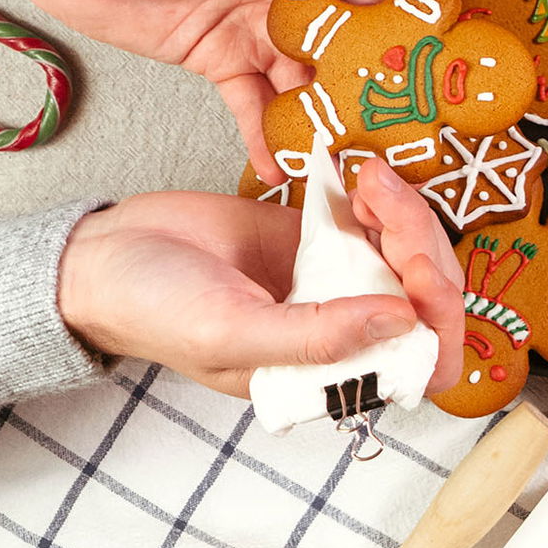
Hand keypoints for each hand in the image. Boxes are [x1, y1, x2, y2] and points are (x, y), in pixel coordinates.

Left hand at [0, 0, 417, 176]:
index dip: (400, 31)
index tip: (433, 71)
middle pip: (340, 48)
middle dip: (368, 89)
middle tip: (397, 134)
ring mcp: (250, 32)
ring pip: (301, 84)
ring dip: (323, 120)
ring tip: (349, 160)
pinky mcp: (214, 63)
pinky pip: (252, 106)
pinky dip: (270, 136)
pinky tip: (288, 166)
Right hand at [57, 165, 463, 397]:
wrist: (104, 255)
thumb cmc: (152, 311)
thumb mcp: (231, 334)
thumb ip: (315, 337)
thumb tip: (402, 321)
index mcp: (328, 373)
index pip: (422, 364)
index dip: (442, 324)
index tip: (420, 275)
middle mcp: (345, 328)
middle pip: (429, 297)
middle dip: (424, 249)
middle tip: (386, 209)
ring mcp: (338, 278)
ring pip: (413, 251)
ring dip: (406, 214)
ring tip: (369, 181)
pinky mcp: (323, 234)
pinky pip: (379, 217)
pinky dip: (383, 195)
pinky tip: (361, 174)